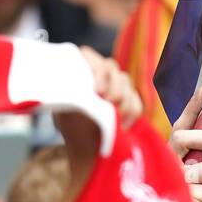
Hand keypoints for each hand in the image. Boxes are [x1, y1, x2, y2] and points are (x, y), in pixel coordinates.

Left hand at [55, 48, 141, 174]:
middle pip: (111, 67)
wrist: (87, 146)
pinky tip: (123, 125)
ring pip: (127, 82)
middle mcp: (99, 73)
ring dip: (123, 102)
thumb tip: (71, 91)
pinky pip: (137, 100)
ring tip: (116, 118)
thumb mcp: (64, 111)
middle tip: (109, 103)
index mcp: (80, 70)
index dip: (95, 68)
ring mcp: (116, 84)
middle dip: (113, 86)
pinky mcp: (130, 98)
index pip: (88, 55)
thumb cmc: (71, 126)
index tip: (97, 90)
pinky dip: (132, 113)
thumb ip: (70, 97)